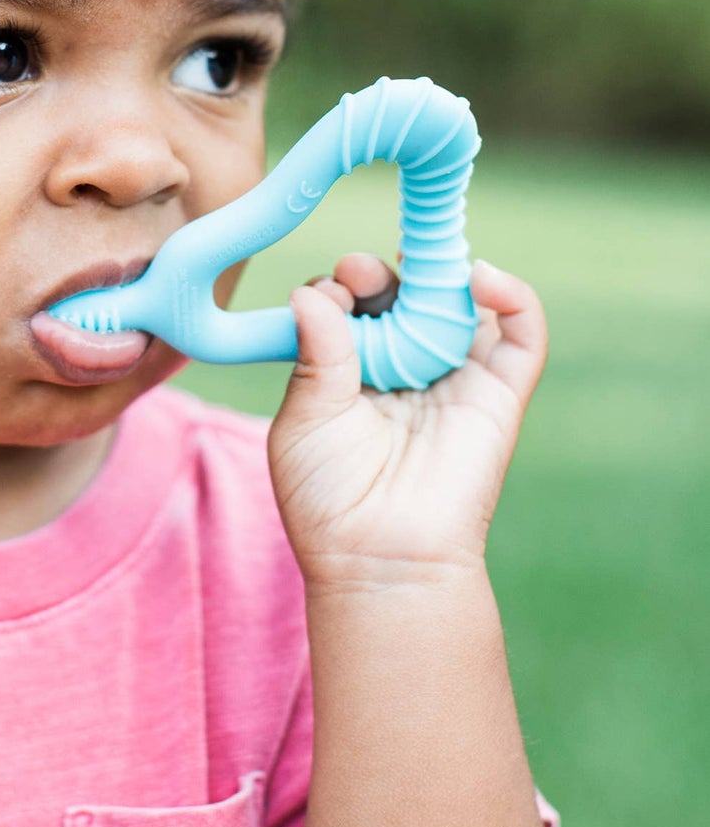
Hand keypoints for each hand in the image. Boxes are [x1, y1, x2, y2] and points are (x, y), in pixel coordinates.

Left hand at [267, 254, 547, 590]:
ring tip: (409, 267)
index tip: (325, 293)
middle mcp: (400, 367)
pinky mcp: (498, 394)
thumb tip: (310, 293)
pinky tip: (482, 279)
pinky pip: (522, 336)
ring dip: (438, 272)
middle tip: (358, 274)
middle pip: (398, 294)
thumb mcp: (305, 419)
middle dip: (376, 274)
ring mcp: (451, 376)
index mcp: (347, 369)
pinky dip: (514, 297)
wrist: (379, 559)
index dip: (337, 288)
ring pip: (456, 303)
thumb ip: (314, 354)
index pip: (346, 306)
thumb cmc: (328, 498)